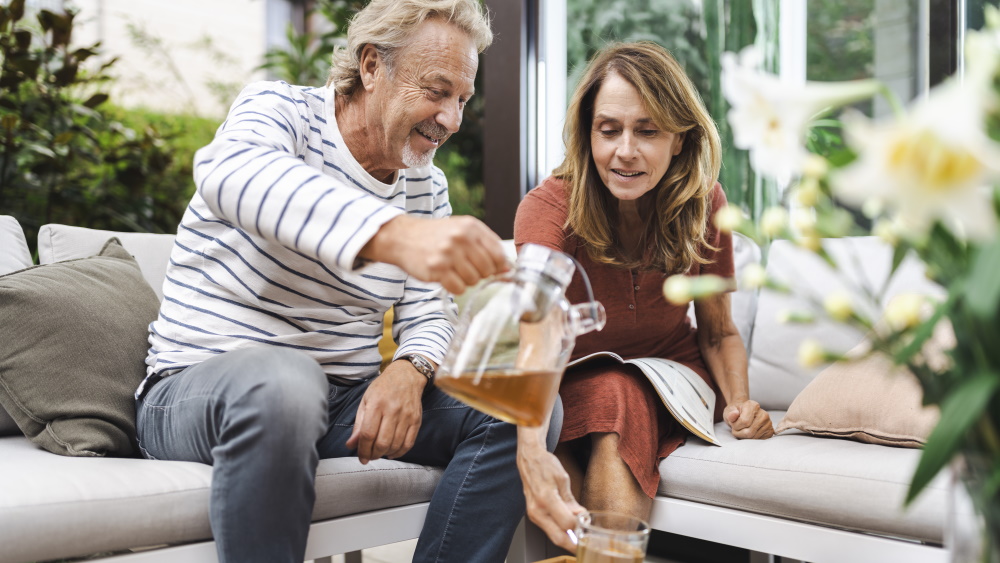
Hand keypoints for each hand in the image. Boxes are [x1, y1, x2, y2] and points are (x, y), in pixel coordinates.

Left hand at [345, 360, 426, 462]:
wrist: (407, 375)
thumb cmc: (383, 387)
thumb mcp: (366, 401)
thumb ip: (358, 424)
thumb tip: (351, 445)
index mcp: (377, 404)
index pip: (368, 434)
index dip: (363, 450)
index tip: (361, 458)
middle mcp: (393, 410)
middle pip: (382, 442)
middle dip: (373, 455)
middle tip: (369, 456)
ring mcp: (407, 416)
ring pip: (395, 445)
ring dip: (385, 454)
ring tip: (379, 453)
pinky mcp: (417, 420)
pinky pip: (409, 443)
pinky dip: (399, 452)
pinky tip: (392, 453)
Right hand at [360, 215, 508, 293]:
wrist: (403, 237)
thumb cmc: (436, 236)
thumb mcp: (462, 231)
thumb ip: (486, 246)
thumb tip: (507, 269)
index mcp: (471, 227)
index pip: (498, 254)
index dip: (498, 266)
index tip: (491, 269)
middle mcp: (461, 238)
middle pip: (487, 269)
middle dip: (480, 273)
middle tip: (466, 268)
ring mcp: (448, 253)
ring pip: (474, 280)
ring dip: (466, 280)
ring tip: (454, 270)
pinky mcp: (437, 269)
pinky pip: (459, 288)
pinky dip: (455, 287)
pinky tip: (446, 277)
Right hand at [516, 441, 584, 551]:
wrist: (528, 460)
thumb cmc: (545, 465)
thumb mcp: (563, 479)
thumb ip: (571, 501)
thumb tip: (581, 516)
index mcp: (546, 499)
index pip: (566, 524)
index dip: (580, 527)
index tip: (587, 525)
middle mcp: (537, 510)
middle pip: (558, 538)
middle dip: (574, 545)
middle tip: (586, 544)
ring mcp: (533, 514)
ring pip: (553, 536)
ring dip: (567, 539)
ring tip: (579, 534)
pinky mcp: (533, 515)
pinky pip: (549, 529)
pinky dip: (560, 531)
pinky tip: (569, 528)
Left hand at [724, 399, 773, 439]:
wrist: (742, 414)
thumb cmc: (735, 413)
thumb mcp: (729, 411)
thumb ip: (730, 414)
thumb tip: (734, 414)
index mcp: (753, 405)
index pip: (744, 422)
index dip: (736, 426)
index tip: (733, 423)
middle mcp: (763, 414)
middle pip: (749, 432)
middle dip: (739, 433)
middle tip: (737, 428)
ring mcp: (768, 423)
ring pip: (754, 438)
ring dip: (745, 437)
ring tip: (743, 430)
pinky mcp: (770, 431)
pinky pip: (759, 440)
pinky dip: (752, 439)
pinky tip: (750, 432)